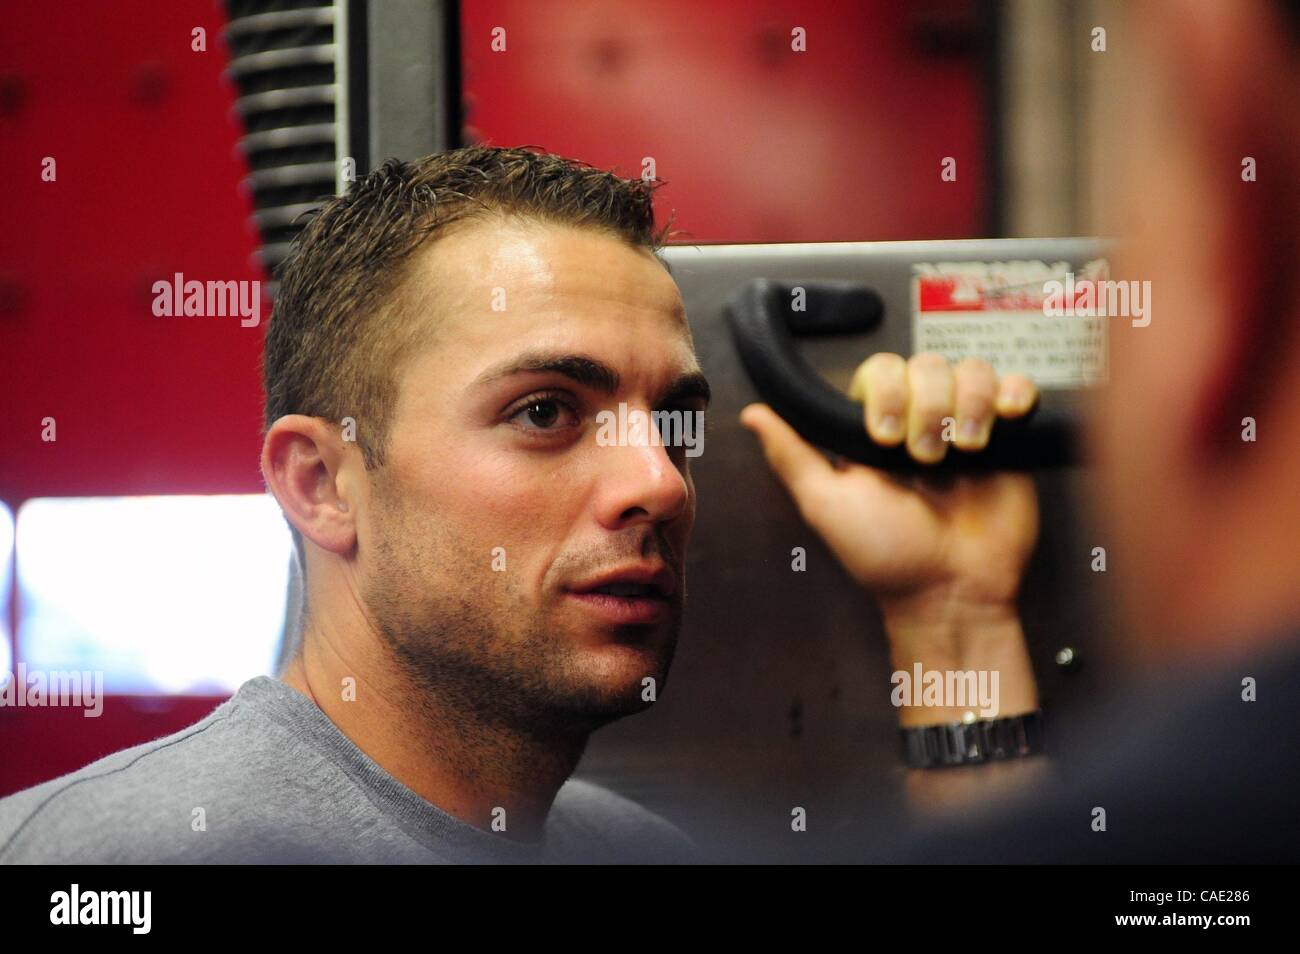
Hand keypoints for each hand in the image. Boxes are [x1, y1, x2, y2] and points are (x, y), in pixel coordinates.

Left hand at [739, 353, 1040, 611]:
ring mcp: (966, 427)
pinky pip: (1016, 386)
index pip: (880, 371)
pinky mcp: (1011, 438)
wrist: (951, 592)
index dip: (886, 392)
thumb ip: (792, 455)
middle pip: (926, 365)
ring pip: (970, 370)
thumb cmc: (886, 556)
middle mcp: (921, 421)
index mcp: (875, 429)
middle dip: (926, 406)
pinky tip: (1006, 419)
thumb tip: (753, 414)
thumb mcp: (827, 504)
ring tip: (965, 451)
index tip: (885, 438)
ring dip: (968, 404)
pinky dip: (1014, 393)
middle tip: (923, 459)